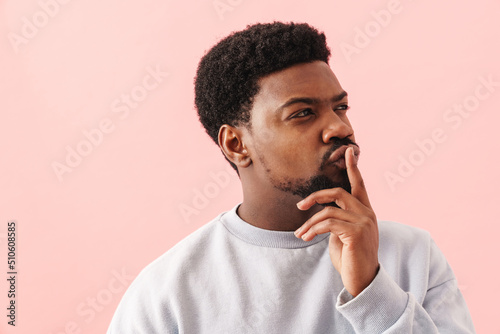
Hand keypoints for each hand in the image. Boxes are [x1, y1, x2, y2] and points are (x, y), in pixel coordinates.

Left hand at [294, 147, 378, 296]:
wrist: (362, 281)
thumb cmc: (351, 259)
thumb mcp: (342, 236)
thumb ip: (337, 220)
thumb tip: (321, 213)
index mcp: (365, 212)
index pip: (359, 185)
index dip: (353, 167)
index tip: (349, 150)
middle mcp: (367, 214)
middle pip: (338, 193)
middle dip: (315, 197)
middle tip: (299, 206)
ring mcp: (364, 222)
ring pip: (328, 211)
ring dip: (309, 223)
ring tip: (299, 234)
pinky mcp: (357, 232)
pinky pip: (327, 223)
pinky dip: (312, 229)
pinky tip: (305, 237)